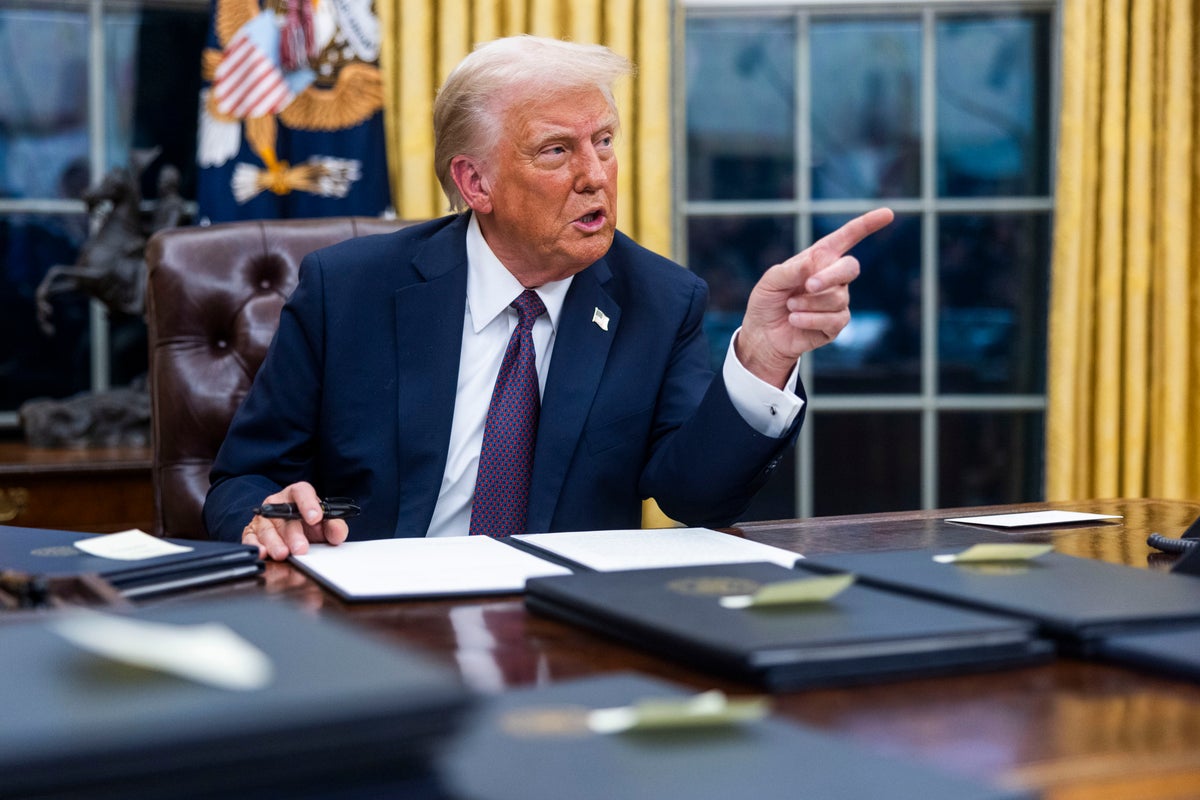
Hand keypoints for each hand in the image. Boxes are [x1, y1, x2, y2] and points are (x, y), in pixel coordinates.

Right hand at [242, 481, 349, 560]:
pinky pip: (250, 538)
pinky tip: (263, 553)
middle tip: (301, 548)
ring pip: (267, 529)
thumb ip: (334, 525)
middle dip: (293, 533)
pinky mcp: (251, 532)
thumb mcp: (324, 523)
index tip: (316, 517)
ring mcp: (263, 518)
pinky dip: (256, 546)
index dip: (308, 503)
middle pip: (284, 515)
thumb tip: (338, 534)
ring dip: (275, 543)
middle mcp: (278, 503)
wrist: (291, 532)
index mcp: (297, 494)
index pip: (301, 492)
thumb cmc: (307, 524)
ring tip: (283, 554)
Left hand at [735, 208, 894, 387]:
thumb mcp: (771, 281)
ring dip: (809, 302)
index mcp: (819, 258)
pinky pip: (833, 319)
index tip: (888, 213)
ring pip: (837, 297)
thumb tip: (815, 262)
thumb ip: (791, 270)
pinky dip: (810, 319)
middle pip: (850, 268)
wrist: (763, 334)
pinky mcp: (836, 324)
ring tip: (790, 306)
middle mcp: (833, 277)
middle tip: (808, 286)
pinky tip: (794, 319)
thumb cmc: (767, 301)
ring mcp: (837, 301)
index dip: (867, 225)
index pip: (847, 237)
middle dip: (830, 276)